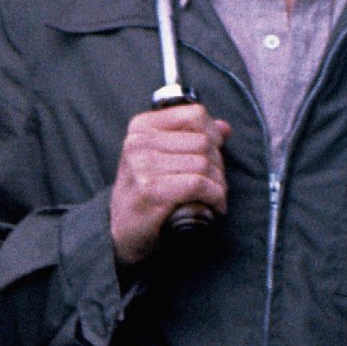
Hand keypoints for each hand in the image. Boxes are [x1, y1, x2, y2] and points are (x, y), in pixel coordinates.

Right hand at [110, 100, 230, 267]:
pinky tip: (214, 206)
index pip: (195, 115)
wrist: (121, 230)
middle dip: (218, 165)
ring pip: (204, 164)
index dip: (214, 134)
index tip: (215, 154)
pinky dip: (214, 197)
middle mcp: (139, 142)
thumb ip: (191, 138)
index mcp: (141, 127)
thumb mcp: (161, 157)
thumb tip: (225, 128)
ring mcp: (142, 166)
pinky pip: (198, 185)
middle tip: (216, 183)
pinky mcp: (151, 190)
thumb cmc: (144, 192)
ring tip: (215, 196)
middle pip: (203, 142)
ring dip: (219, 184)